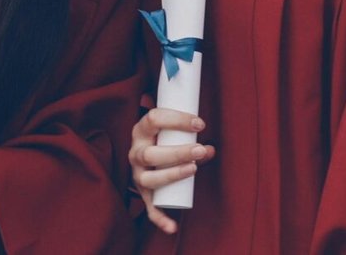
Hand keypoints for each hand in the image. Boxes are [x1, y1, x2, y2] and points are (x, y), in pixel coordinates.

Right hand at [128, 108, 214, 233]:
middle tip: (200, 150)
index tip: (200, 124)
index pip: (153, 119)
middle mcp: (135, 153)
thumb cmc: (166, 141)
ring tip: (194, 169)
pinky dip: (161, 219)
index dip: (177, 120)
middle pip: (149, 154)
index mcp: (140, 131)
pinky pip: (150, 209)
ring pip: (149, 179)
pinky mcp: (144, 194)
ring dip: (172, 175)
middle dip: (177, 152)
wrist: (147, 157)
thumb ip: (194, 142)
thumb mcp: (175, 136)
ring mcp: (138, 175)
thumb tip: (210, 150)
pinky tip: (173, 227)